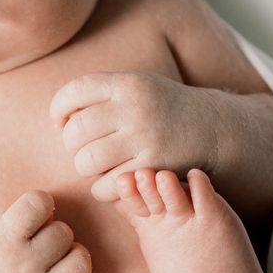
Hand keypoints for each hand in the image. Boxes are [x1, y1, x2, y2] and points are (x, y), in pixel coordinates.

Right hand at [0, 190, 93, 272]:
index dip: (41, 202)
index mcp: (2, 240)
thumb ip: (14, 218)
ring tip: (61, 261)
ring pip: (80, 266)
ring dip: (75, 258)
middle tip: (42, 242)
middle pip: (63, 233)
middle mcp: (21, 266)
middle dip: (56, 232)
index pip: (38, 204)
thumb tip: (51, 213)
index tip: (34, 212)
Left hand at [51, 72, 230, 200]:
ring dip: (85, 168)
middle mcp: (135, 108)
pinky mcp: (153, 167)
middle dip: (72, 144)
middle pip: (75, 131)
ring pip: (86, 161)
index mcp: (128, 83)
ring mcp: (145, 139)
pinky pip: (106, 185)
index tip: (63, 121)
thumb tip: (59, 119)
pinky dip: (102, 188)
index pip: (73, 92)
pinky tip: (112, 182)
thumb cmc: (163, 108)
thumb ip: (100, 94)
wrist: (212, 128)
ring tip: (98, 165)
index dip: (59, 110)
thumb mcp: (137, 85)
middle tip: (85, 147)